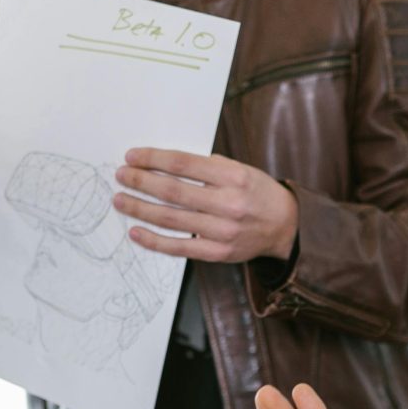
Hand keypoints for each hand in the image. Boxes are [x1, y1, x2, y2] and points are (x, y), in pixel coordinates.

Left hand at [114, 148, 297, 263]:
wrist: (286, 227)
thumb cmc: (258, 194)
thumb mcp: (240, 169)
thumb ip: (208, 167)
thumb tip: (165, 163)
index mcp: (233, 177)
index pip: (183, 164)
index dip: (153, 159)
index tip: (132, 155)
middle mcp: (228, 204)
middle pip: (173, 191)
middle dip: (141, 182)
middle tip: (121, 176)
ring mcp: (222, 231)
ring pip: (171, 219)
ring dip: (140, 209)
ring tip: (121, 200)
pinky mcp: (218, 253)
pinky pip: (179, 247)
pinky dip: (154, 241)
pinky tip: (136, 232)